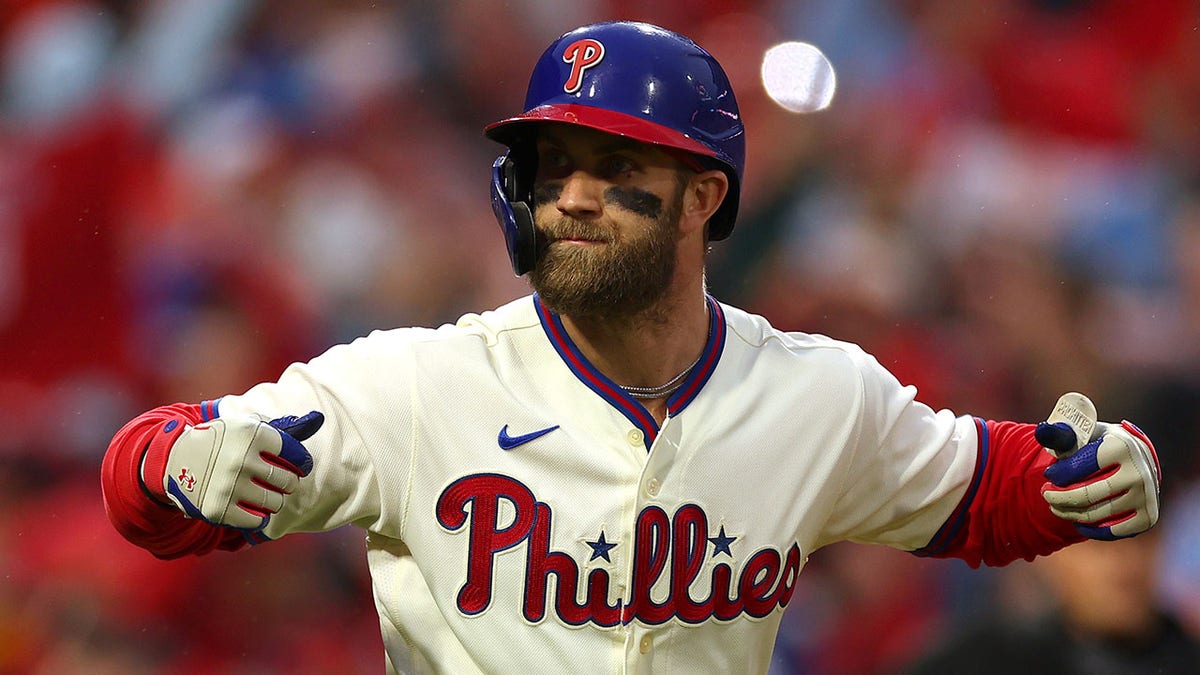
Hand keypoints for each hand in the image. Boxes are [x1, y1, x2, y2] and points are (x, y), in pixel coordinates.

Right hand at [157, 412, 323, 531]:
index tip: (299, 467)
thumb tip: (319, 419)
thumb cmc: (223, 441)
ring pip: (275, 503)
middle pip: (287, 480)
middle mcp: (240, 458)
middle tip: (280, 482)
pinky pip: (257, 521)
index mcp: (251, 433)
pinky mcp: (218, 509)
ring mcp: (228, 485)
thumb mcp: (248, 427)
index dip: (301, 462)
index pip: (295, 453)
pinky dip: (259, 517)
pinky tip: (252, 507)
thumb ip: (286, 428)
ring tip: (266, 494)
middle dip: (288, 482)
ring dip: (275, 500)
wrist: (175, 459)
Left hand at [1035, 393, 1159, 539]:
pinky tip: (1078, 521)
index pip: (1078, 467)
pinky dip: (1090, 529)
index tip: (1050, 474)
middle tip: (1046, 494)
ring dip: (1069, 513)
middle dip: (1058, 497)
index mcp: (1121, 446)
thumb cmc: (1100, 444)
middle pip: (1086, 495)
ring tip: (1056, 506)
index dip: (1058, 474)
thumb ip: (1061, 433)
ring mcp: (1147, 496)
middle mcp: (1139, 472)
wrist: (1136, 458)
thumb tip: (1042, 431)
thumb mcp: (1084, 433)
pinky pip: (1111, 532)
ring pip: (1095, 514)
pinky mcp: (1148, 517)